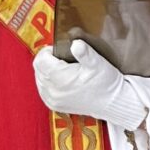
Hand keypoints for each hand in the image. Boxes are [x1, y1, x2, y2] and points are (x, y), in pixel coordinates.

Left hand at [32, 39, 147, 132]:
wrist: (112, 102)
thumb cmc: (105, 82)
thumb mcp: (97, 63)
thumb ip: (85, 53)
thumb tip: (75, 44)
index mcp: (61, 79)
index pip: (40, 60)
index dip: (48, 51)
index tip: (59, 49)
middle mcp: (53, 92)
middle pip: (38, 69)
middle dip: (47, 60)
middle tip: (62, 57)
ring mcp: (52, 100)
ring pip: (39, 78)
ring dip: (46, 70)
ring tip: (62, 67)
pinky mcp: (54, 105)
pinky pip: (42, 89)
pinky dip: (47, 81)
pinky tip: (59, 78)